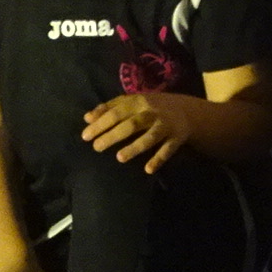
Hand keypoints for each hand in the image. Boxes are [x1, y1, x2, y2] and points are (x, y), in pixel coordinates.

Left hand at [83, 92, 197, 170]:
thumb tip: (87, 117)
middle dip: (113, 135)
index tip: (85, 136)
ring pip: (150, 137)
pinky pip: (167, 150)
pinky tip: (148, 170)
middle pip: (131, 124)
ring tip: (120, 158)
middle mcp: (152, 112)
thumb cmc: (151, 107)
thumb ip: (110, 108)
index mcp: (139, 102)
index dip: (101, 123)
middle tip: (97, 147)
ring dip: (135, 147)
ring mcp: (165, 125)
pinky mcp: (177, 138)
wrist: (186, 110)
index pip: (117, 112)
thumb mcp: (132, 102)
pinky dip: (159, 159)